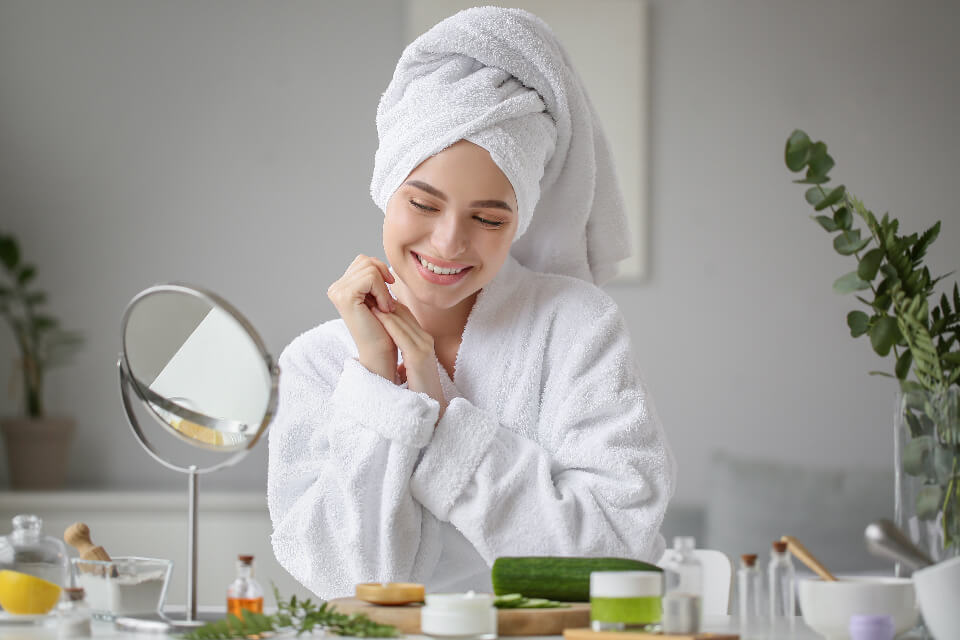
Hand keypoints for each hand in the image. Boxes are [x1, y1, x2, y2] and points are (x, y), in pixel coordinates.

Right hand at [327, 255, 397, 379]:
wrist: (380, 352)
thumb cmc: (384, 328)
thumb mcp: (378, 297)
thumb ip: (374, 278)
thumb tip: (378, 261)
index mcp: (342, 287)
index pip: (364, 261)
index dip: (381, 274)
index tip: (387, 295)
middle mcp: (336, 288)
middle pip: (366, 261)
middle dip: (382, 278)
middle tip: (387, 302)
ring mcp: (338, 291)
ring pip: (370, 268)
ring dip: (384, 288)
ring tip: (385, 307)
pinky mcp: (345, 296)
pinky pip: (371, 278)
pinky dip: (383, 292)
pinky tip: (384, 309)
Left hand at [372, 302, 446, 416]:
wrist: (430, 409)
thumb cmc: (419, 390)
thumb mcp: (410, 367)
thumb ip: (404, 354)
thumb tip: (391, 349)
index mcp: (423, 341)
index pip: (404, 315)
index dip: (387, 304)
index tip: (371, 298)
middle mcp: (425, 339)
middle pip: (403, 312)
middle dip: (384, 301)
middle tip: (367, 291)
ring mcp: (424, 346)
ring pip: (402, 319)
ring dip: (383, 307)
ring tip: (368, 297)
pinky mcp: (418, 356)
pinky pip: (401, 334)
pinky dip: (388, 323)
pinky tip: (376, 315)